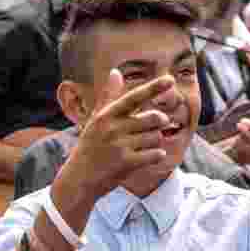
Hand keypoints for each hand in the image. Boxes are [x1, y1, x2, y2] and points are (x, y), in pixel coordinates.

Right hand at [66, 69, 174, 198]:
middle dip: (159, 122)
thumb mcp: (95, 120)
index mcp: (106, 115)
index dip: (153, 87)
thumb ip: (109, 97)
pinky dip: (156, 155)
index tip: (170, 80)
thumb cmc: (90, 147)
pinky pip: (155, 154)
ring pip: (155, 137)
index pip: (134, 97)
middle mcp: (112, 128)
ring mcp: (119, 146)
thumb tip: (115, 72)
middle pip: (153, 118)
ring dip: (155, 141)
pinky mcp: (126, 163)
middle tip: (157, 124)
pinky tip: (148, 156)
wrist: (79, 179)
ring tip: (142, 146)